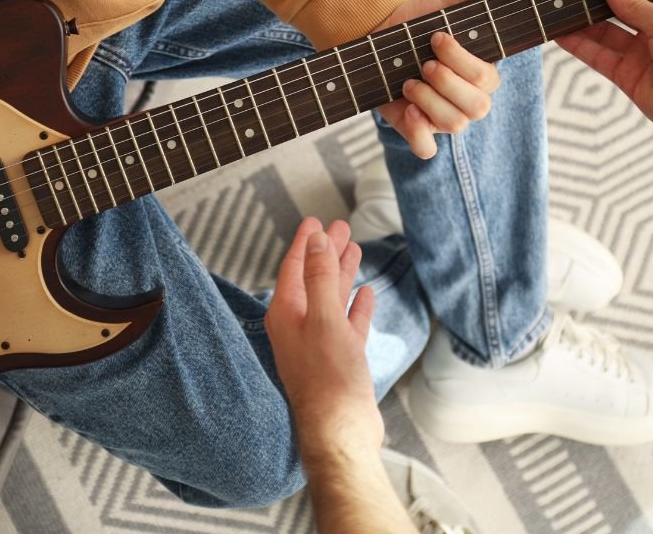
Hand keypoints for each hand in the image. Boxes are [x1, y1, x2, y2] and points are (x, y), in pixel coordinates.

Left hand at [265, 218, 378, 460]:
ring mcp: (320, 343)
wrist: (340, 431)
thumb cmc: (328, 379)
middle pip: (313, 278)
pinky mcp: (340, 360)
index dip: (306, 242)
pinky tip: (366, 293)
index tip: (315, 220)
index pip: (294, 267)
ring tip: (355, 249)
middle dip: (327, 252)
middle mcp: (299, 326)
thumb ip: (319, 278)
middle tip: (342, 226)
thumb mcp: (323, 319)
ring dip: (342, 274)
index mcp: (286, 314)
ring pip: (331, 298)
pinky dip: (356, 307)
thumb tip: (317, 241)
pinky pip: (348, 324)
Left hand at [375, 0, 520, 157]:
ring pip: (453, 125)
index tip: (436, 37)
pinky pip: (427, 149)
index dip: (462, 61)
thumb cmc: (417, 20)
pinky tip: (408, 111)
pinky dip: (419, 134)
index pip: (487, 79)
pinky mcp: (415, 128)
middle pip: (476, 108)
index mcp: (480, 73)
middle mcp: (466, 98)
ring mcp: (441, 116)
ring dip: (428, 101)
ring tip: (408, 81)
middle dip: (446, 83)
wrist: (375, 34)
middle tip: (423, 63)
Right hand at [556, 0, 652, 143]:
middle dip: (598, 4)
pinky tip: (563, 35)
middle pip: (621, 14)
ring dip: (584, 25)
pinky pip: (601, 58)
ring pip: (606, 36)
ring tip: (560, 10)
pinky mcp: (629, 77)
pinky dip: (581, 48)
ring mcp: (643, 56)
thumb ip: (634, 6)